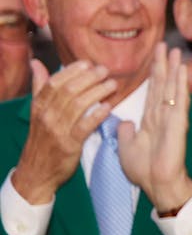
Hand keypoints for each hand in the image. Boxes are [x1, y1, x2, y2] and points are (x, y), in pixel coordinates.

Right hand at [10, 61, 117, 203]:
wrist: (36, 172)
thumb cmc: (42, 138)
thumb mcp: (37, 112)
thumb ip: (39, 87)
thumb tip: (36, 63)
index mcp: (39, 106)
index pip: (54, 82)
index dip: (72, 70)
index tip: (88, 64)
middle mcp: (47, 115)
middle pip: (68, 91)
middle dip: (89, 78)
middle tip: (105, 71)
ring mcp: (58, 130)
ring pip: (78, 105)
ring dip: (98, 92)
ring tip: (112, 84)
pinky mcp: (69, 144)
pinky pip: (84, 126)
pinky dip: (97, 115)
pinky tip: (108, 106)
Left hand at [119, 48, 191, 213]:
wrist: (156, 183)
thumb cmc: (143, 169)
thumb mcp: (126, 147)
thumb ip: (126, 132)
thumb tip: (125, 122)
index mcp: (150, 119)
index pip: (152, 91)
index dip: (153, 73)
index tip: (154, 56)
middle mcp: (162, 115)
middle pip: (162, 84)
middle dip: (163, 65)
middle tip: (165, 45)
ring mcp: (171, 117)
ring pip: (171, 87)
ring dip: (173, 69)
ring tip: (175, 51)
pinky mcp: (178, 122)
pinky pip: (179, 99)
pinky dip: (180, 83)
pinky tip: (181, 70)